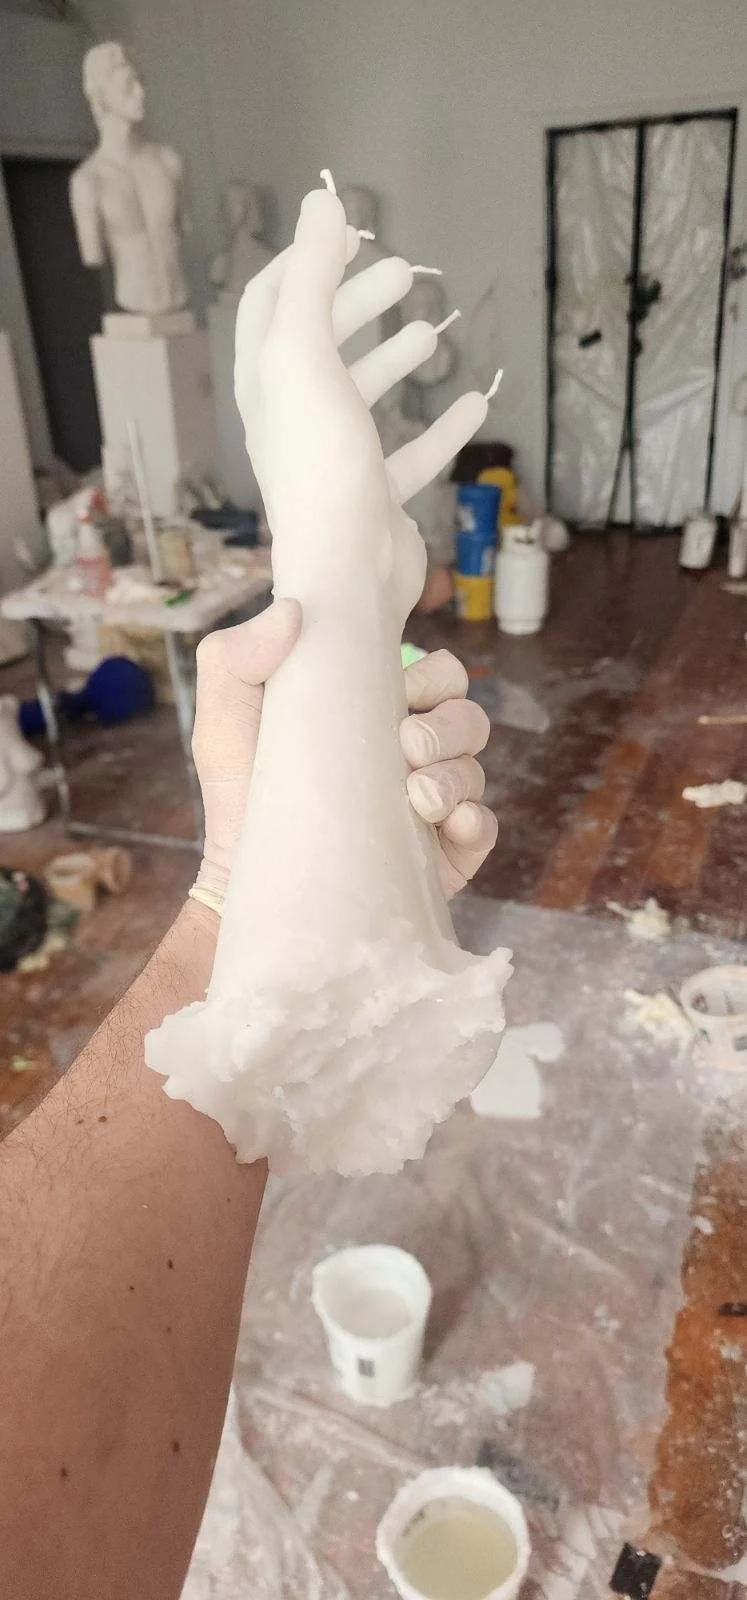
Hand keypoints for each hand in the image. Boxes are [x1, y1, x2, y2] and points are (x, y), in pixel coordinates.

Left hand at [192, 609, 496, 902]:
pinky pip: (483, 829)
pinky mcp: (441, 856)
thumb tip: (294, 611)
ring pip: (476, 769)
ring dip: (456, 774)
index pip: (440, 676)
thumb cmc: (239, 795)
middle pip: (468, 718)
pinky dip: (474, 821)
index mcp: (377, 712)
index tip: (401, 689)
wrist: (244, 878)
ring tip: (416, 795)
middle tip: (406, 745)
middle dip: (448, 724)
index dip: (433, 675)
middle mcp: (413, 754)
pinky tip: (445, 825)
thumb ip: (237, 655)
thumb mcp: (223, 718)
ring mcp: (431, 805)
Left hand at [234, 187, 489, 617]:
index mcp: (266, 383)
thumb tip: (321, 200)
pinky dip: (439, 428)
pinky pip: (408, 455)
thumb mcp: (306, 351)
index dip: (303, 261)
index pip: (269, 304)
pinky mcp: (374, 499)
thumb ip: (313, 274)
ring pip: (362, 397)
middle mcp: (292, 420)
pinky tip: (473, 406)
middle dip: (356, 302)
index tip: (348, 234)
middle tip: (402, 272)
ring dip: (394, 359)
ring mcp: (334, 461)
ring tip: (433, 332)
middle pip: (319, 344)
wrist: (347, 571)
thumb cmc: (321, 460)